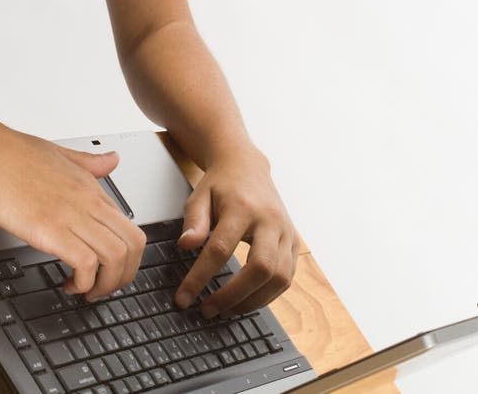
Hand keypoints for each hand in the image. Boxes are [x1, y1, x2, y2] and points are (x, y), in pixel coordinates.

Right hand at [0, 107, 144, 300]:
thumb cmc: (10, 152)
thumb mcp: (59, 153)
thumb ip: (89, 161)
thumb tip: (112, 159)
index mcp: (90, 186)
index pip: (129, 226)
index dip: (126, 256)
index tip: (110, 269)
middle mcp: (87, 200)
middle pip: (133, 244)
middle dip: (125, 275)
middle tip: (106, 287)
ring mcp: (70, 214)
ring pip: (116, 256)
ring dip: (107, 284)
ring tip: (87, 291)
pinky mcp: (48, 228)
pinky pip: (85, 262)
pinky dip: (83, 282)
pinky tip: (68, 284)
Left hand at [173, 145, 299, 317]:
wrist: (247, 166)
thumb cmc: (221, 184)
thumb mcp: (199, 195)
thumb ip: (193, 221)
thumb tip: (185, 246)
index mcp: (242, 207)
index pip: (221, 249)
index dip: (200, 278)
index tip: (184, 298)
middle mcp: (269, 219)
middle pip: (261, 268)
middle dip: (233, 296)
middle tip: (208, 310)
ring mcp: (286, 231)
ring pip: (279, 277)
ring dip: (252, 301)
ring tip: (226, 310)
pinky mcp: (293, 241)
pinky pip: (287, 277)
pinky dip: (268, 295)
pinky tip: (247, 300)